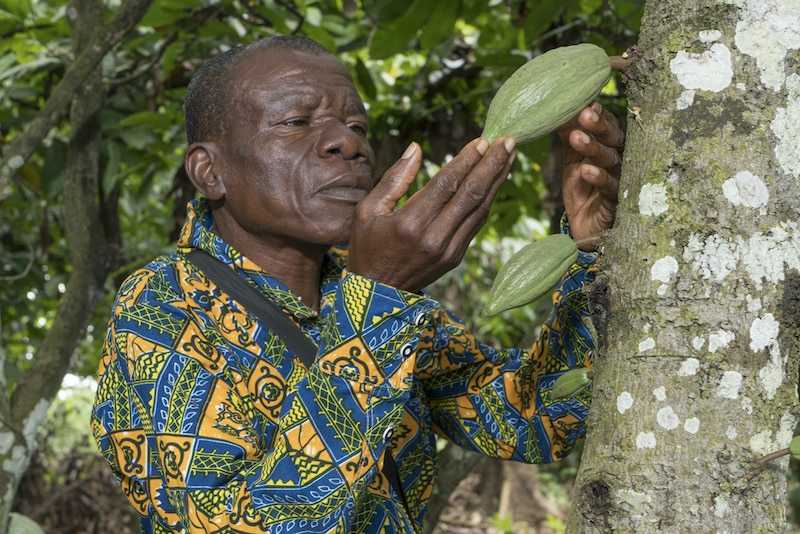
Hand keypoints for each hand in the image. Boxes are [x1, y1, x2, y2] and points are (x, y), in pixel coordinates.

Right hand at [348, 137, 515, 291]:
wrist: (377, 294)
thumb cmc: (367, 246)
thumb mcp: (367, 210)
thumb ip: (394, 179)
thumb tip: (416, 147)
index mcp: (409, 223)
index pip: (446, 184)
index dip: (467, 160)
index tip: (483, 140)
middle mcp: (433, 237)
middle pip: (471, 194)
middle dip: (492, 165)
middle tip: (509, 141)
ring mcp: (448, 250)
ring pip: (480, 208)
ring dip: (497, 180)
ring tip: (509, 155)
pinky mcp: (456, 257)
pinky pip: (477, 223)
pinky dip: (488, 199)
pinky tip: (496, 181)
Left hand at [558, 102, 623, 250]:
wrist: (581, 224)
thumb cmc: (580, 187)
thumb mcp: (570, 158)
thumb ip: (567, 135)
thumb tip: (556, 109)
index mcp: (607, 144)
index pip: (607, 123)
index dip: (598, 114)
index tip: (586, 104)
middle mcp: (617, 157)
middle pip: (613, 137)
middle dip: (599, 125)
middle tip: (585, 114)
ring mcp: (619, 178)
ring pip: (611, 159)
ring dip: (593, 148)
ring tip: (576, 139)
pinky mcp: (616, 200)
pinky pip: (610, 187)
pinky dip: (599, 177)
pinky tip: (586, 170)